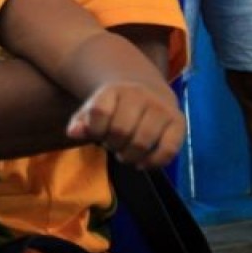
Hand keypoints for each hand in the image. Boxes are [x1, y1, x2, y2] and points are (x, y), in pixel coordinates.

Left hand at [65, 81, 184, 168]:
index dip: (94, 130)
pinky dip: (153, 162)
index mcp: (114, 90)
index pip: (99, 112)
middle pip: (120, 130)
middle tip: (112, 146)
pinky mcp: (178, 122)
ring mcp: (161, 108)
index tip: (96, 135)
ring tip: (124, 154)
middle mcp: (140, 95)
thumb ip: (80, 122)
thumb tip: (73, 133)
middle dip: (112, 145)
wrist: (146, 93)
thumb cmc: (114, 108)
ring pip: (142, 142)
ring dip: (129, 156)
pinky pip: (168, 150)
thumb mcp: (92, 110)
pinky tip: (141, 163)